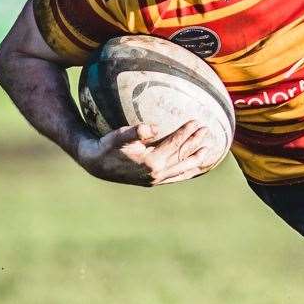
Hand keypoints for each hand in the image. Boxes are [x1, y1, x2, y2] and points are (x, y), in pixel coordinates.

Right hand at [74, 121, 212, 185]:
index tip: (196, 122)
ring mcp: (155, 179)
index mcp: (151, 162)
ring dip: (195, 159)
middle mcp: (156, 173)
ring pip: (181, 169)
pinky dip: (186, 172)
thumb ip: (137, 131)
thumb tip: (155, 127)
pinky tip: (194, 167)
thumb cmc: (107, 146)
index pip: (174, 145)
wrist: (96, 165)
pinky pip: (175, 177)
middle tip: (206, 130)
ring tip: (207, 150)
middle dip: (195, 143)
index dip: (186, 133)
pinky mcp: (152, 182)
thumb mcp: (119, 136)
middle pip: (182, 156)